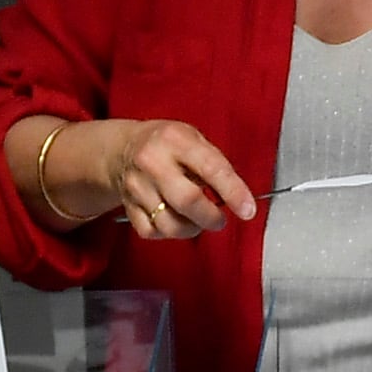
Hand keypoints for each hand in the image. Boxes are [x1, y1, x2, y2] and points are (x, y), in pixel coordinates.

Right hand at [90, 117, 256, 240]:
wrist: (122, 148)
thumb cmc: (168, 145)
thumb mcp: (194, 139)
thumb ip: (215, 165)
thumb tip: (238, 197)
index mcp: (175, 139)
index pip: (210, 168)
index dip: (233, 192)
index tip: (248, 210)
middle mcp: (152, 161)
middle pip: (186, 201)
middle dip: (211, 217)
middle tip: (219, 219)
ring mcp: (137, 186)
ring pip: (169, 223)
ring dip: (192, 228)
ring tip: (197, 219)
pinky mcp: (127, 206)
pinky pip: (152, 231)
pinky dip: (169, 233)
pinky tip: (175, 220)